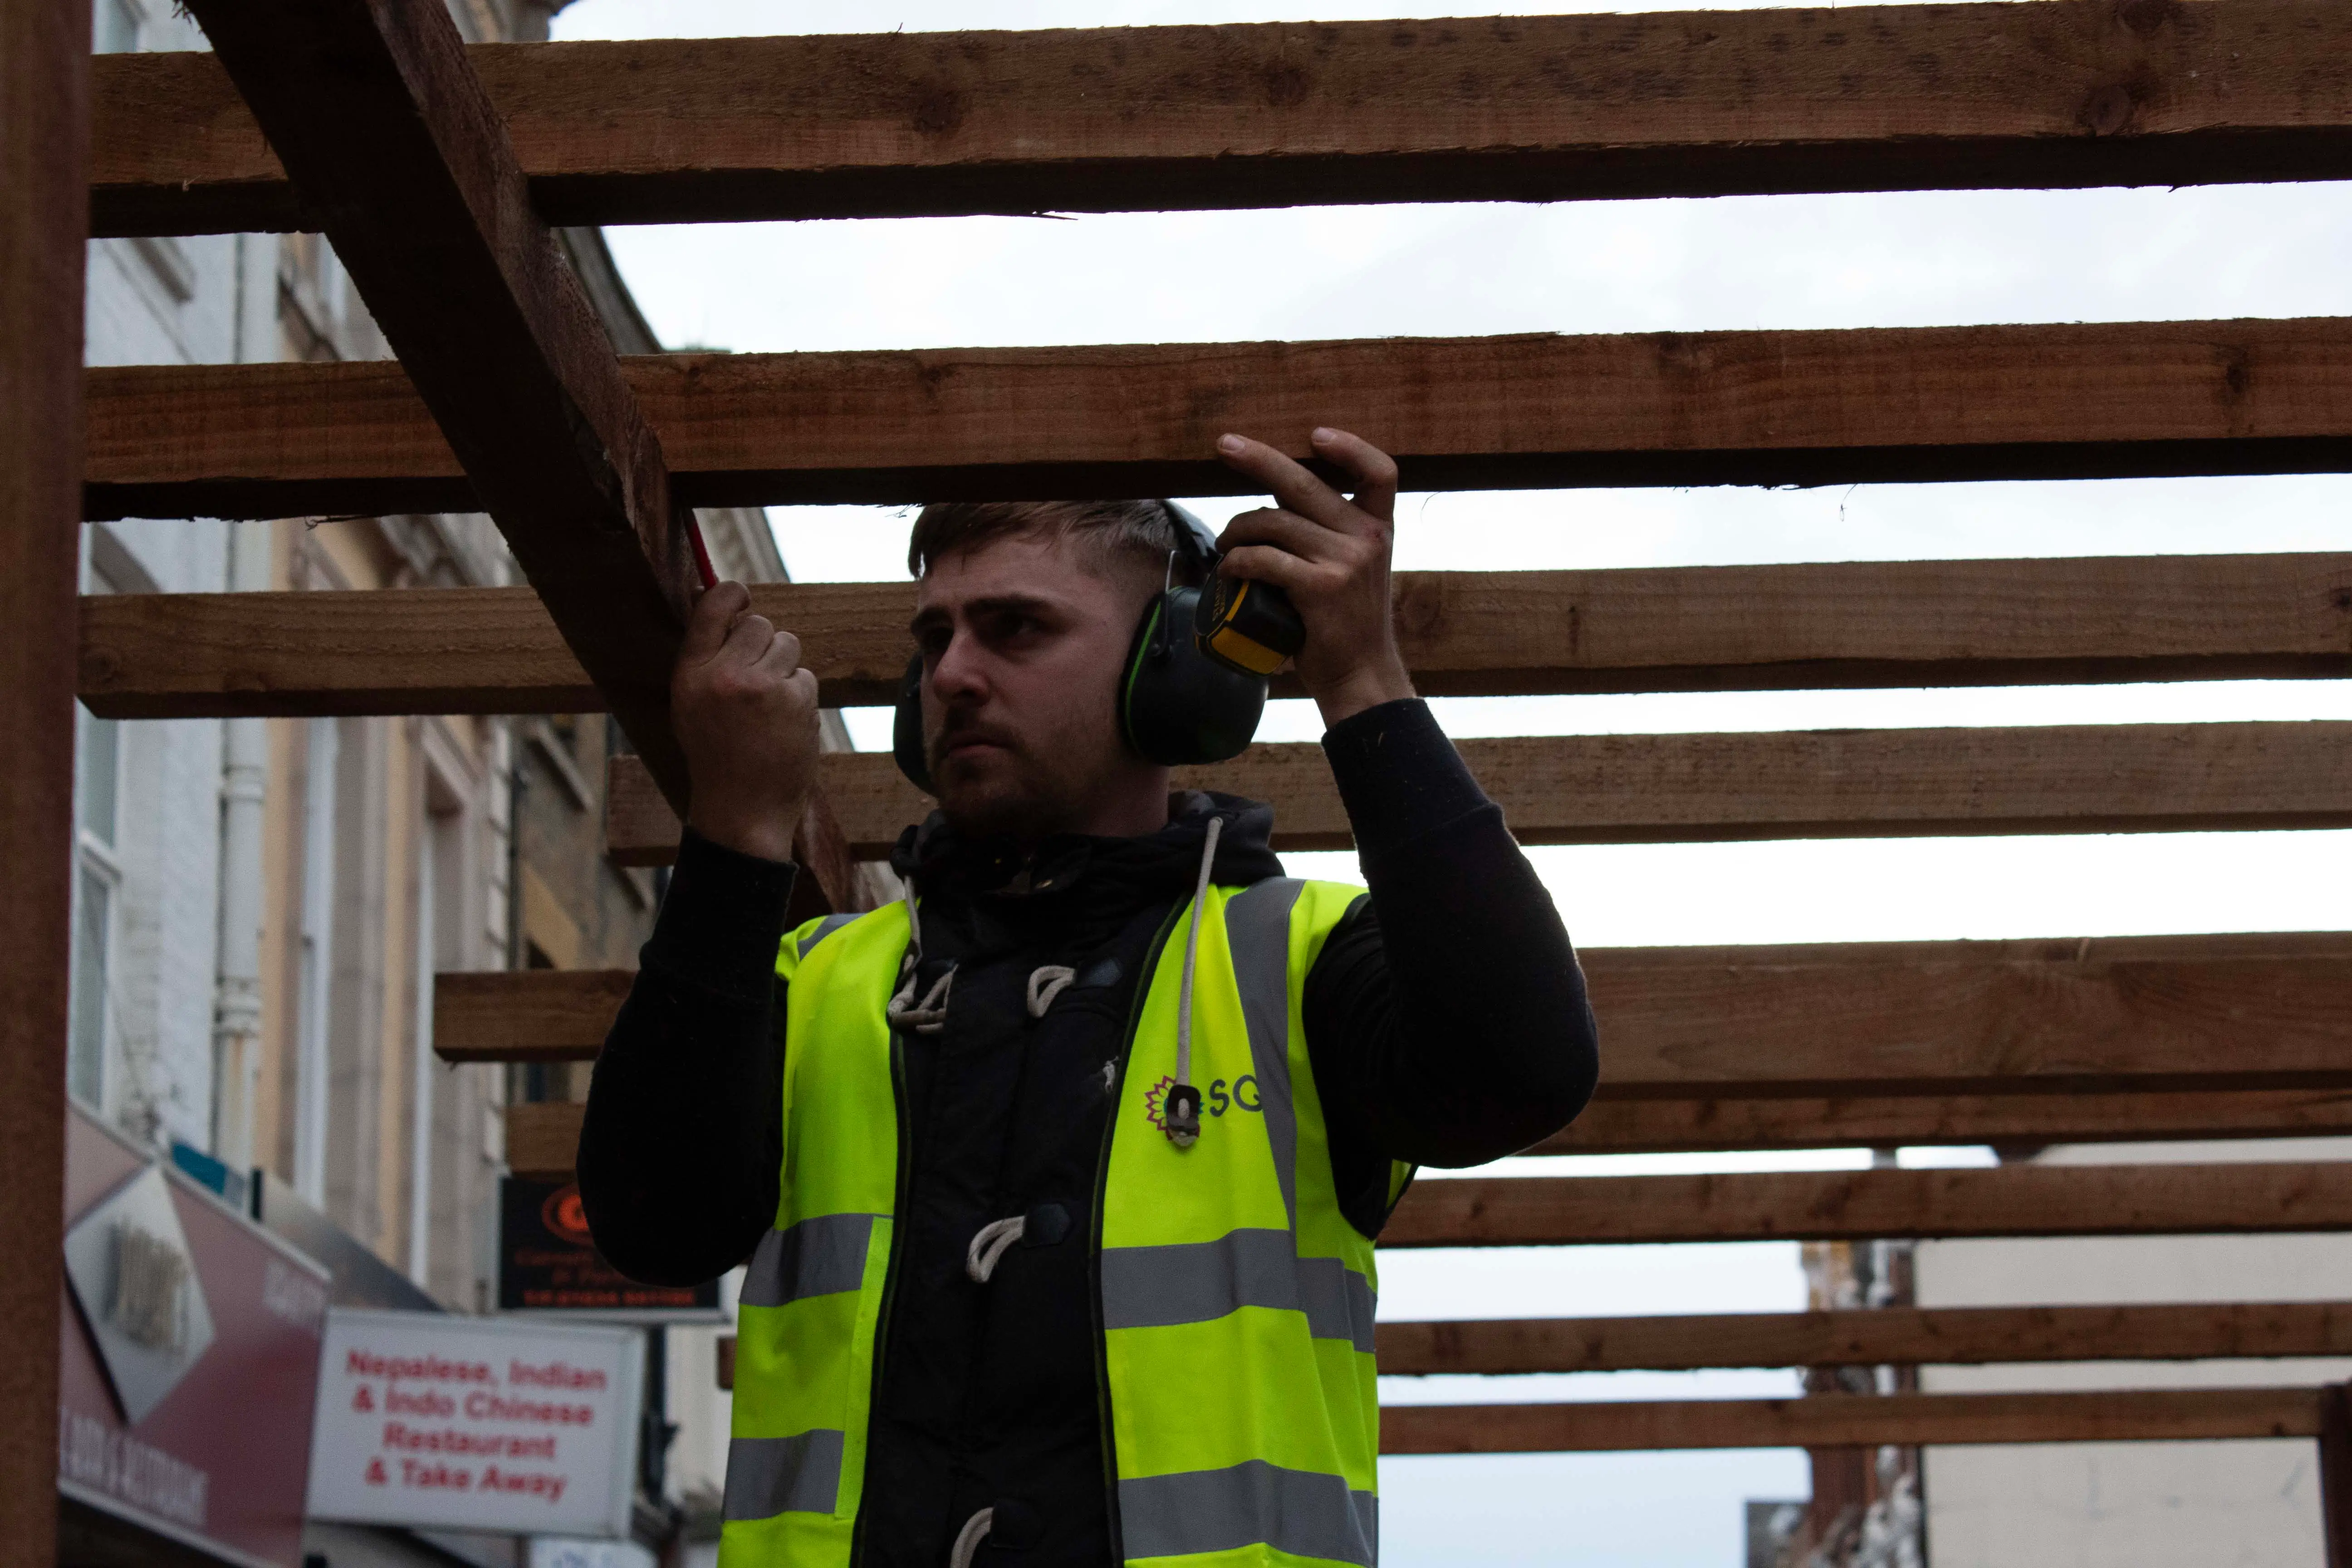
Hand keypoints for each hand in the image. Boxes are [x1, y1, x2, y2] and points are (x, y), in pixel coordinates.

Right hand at [671, 581, 820, 863]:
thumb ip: (706, 658)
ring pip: (788, 644)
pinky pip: (805, 676)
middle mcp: (724, 675)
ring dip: (784, 668)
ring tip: (769, 704)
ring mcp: (762, 687)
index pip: (713, 606)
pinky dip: (800, 696)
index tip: (742, 595)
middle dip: (763, 644)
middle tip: (756, 679)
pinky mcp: (796, 700)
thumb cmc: (715, 755)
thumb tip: (731, 607)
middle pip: (759, 623)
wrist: (741, 810)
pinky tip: (784, 723)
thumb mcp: (690, 704)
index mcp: (690, 673)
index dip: (732, 594)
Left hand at [1213, 427, 1415, 726]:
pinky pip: (1264, 558)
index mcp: (1378, 527)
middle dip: (1258, 459)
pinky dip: (1237, 561)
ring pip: (1273, 521)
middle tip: (1224, 445)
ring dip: (1237, 530)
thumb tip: (1273, 498)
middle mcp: (1367, 537)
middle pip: (1305, 482)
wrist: (1360, 674)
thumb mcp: (1352, 568)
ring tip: (1224, 546)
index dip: (1350, 447)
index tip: (1315, 435)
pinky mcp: (1321, 587)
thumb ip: (1326, 532)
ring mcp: (1346, 561)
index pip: (1380, 471)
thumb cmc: (1344, 621)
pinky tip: (1228, 570)